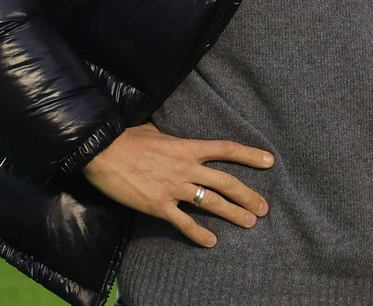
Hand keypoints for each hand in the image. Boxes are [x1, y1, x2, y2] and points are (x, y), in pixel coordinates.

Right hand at [81, 123, 272, 246]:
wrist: (102, 151)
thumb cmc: (127, 138)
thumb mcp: (155, 131)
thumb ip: (172, 139)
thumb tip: (175, 137)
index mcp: (187, 147)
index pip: (226, 149)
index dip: (249, 155)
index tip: (269, 161)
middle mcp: (186, 168)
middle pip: (226, 182)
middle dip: (248, 195)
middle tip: (264, 207)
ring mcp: (174, 188)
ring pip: (212, 203)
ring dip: (234, 214)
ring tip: (250, 223)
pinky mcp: (159, 206)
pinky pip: (184, 223)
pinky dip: (199, 234)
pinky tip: (211, 242)